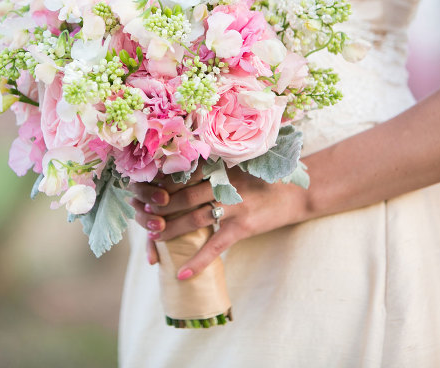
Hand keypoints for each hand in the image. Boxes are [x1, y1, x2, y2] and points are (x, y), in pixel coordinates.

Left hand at [131, 166, 309, 279]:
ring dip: (171, 231)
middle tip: (143, 217)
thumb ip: (209, 170)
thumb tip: (175, 179)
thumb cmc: (262, 180)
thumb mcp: (235, 167)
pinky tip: (182, 273)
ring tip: (155, 238)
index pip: (180, 176)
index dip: (159, 187)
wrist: (297, 192)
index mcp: (218, 167)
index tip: (143, 194)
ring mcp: (234, 205)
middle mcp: (223, 183)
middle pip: (181, 197)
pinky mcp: (244, 227)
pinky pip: (216, 246)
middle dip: (159, 209)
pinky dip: (198, 260)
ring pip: (194, 219)